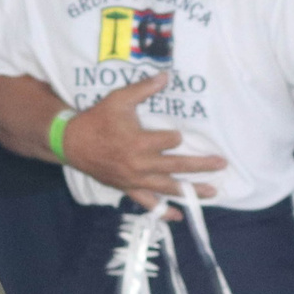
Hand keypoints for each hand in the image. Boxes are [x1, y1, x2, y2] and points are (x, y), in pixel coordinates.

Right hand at [63, 72, 230, 209]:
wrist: (71, 143)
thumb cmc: (97, 119)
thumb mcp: (119, 99)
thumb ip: (143, 89)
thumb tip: (166, 76)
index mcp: (139, 142)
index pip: (171, 141)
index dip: (176, 137)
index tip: (178, 135)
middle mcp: (140, 164)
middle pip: (177, 166)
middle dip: (201, 165)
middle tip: (221, 163)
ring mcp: (135, 180)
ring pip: (168, 188)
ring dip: (192, 191)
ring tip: (213, 192)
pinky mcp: (128, 189)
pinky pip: (148, 204)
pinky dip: (163, 211)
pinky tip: (179, 216)